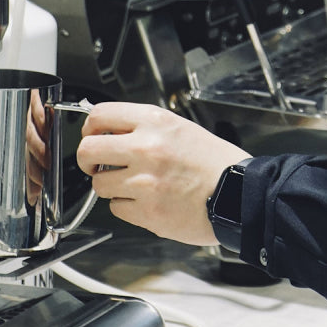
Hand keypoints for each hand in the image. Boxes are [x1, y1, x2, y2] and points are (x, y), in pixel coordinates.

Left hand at [77, 102, 248, 245]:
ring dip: (110, 186)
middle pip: (87, 150)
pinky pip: (117, 208)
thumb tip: (108, 130)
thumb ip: (142, 126)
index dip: (89, 127)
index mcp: (154, 122)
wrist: (239, 194)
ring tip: (133, 186)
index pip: (100, 115)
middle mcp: (146, 148)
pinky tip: (147, 201)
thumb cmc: (213, 163)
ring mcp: (145, 182)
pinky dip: (127, 207)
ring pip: (99, 183)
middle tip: (97, 165)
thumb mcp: (178, 128)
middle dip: (87, 160)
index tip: (93, 136)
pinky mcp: (147, 211)